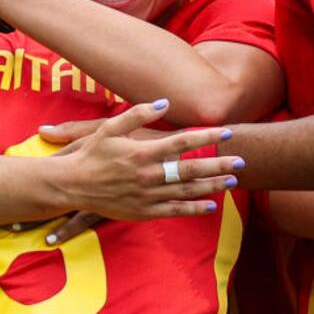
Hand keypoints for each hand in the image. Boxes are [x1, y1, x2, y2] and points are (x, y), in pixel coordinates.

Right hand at [49, 101, 241, 230]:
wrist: (71, 186)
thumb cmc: (90, 155)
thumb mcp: (109, 128)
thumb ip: (138, 114)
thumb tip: (164, 102)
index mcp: (143, 152)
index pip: (182, 142)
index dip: (206, 136)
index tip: (226, 131)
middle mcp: (149, 174)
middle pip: (192, 168)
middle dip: (219, 164)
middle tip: (241, 160)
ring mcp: (148, 195)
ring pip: (188, 191)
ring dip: (212, 185)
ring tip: (232, 181)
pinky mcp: (144, 211)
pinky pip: (175, 210)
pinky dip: (194, 208)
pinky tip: (210, 205)